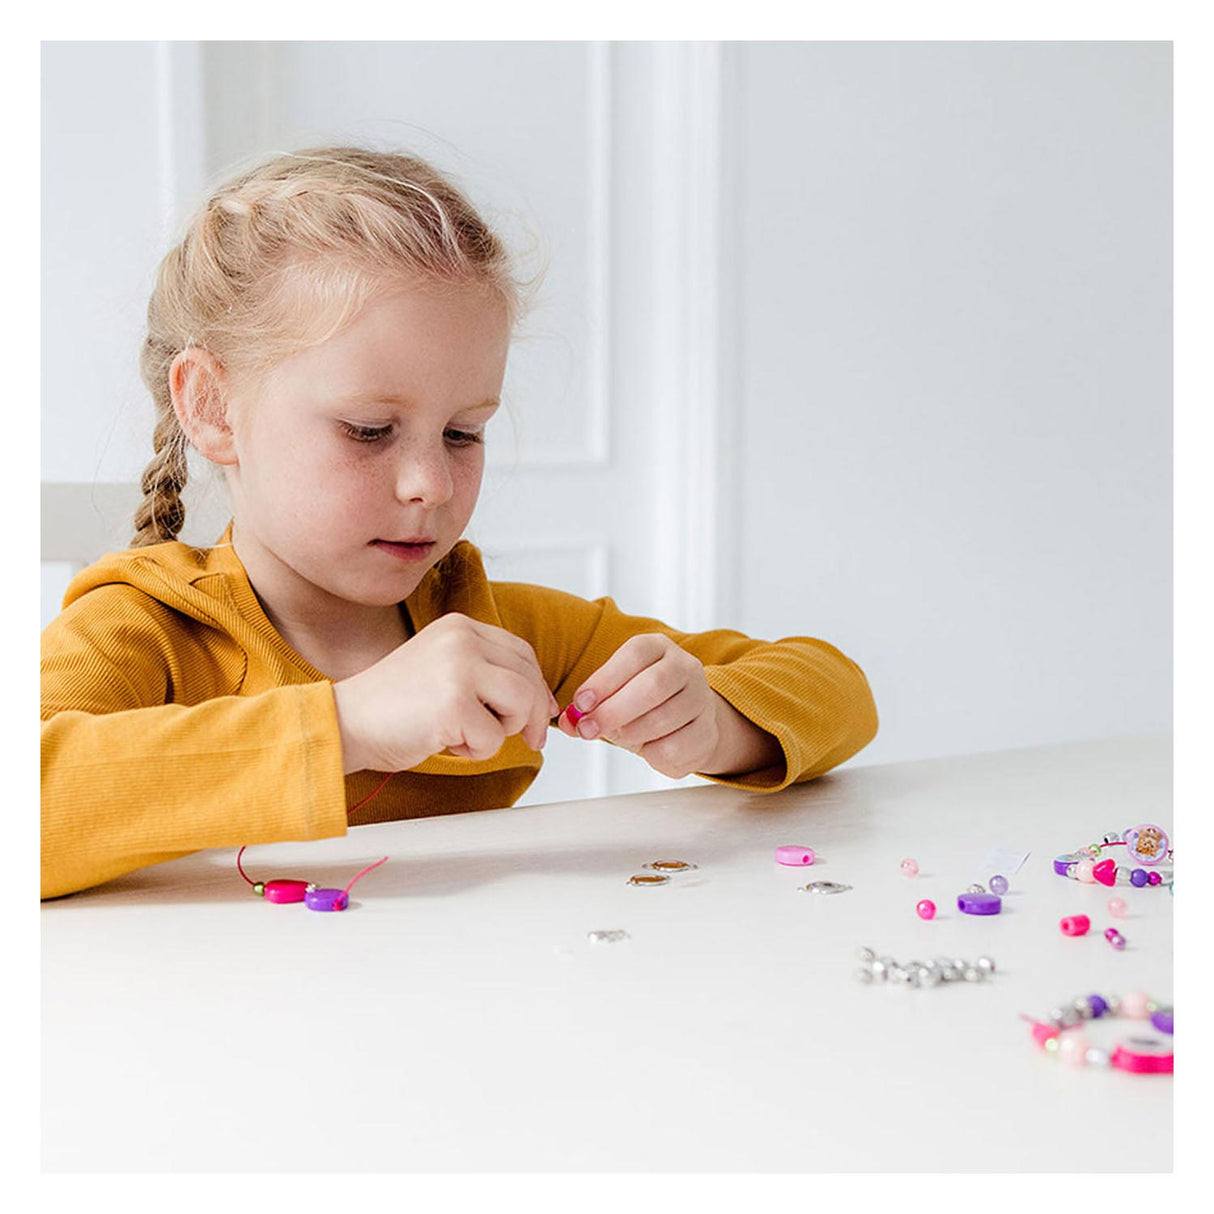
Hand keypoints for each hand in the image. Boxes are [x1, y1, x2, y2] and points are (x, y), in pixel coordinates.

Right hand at [332, 613, 558, 773]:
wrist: (344, 723)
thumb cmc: (391, 707)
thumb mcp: (443, 670)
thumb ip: (485, 674)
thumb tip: (540, 701)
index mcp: (459, 627)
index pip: (521, 652)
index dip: (536, 686)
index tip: (540, 712)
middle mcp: (462, 640)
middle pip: (528, 677)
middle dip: (530, 715)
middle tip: (528, 739)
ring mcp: (459, 669)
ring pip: (520, 704)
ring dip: (502, 731)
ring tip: (466, 734)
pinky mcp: (454, 704)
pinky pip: (494, 738)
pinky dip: (475, 752)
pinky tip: (444, 742)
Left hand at [556, 633, 723, 778]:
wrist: (686, 724)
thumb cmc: (642, 705)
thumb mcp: (613, 697)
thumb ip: (587, 708)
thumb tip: (568, 722)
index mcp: (657, 647)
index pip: (634, 654)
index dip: (605, 679)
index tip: (581, 703)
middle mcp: (684, 666)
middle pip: (653, 685)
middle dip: (614, 710)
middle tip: (588, 729)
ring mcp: (701, 698)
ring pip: (663, 718)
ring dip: (631, 733)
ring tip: (619, 736)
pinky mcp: (707, 731)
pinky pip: (674, 747)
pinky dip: (651, 753)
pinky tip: (647, 748)